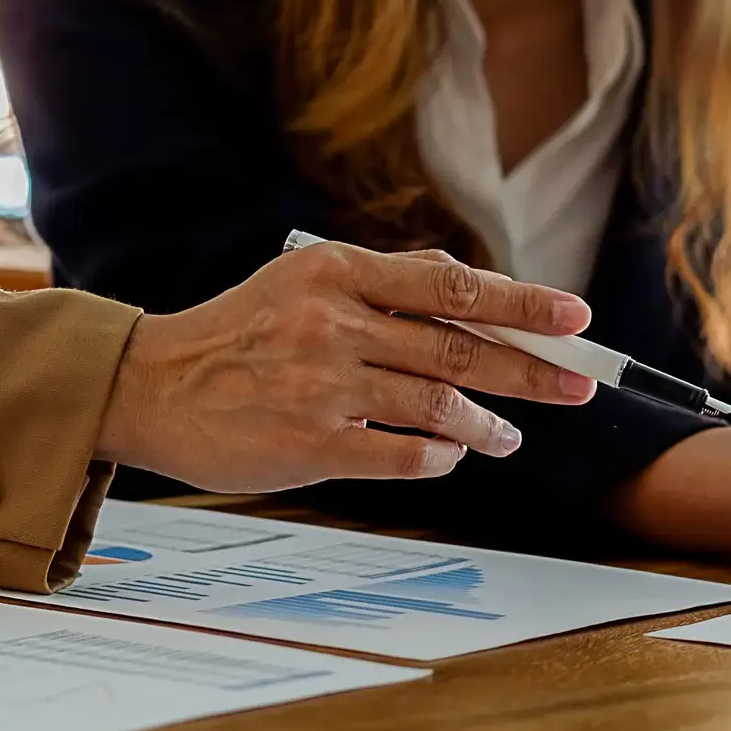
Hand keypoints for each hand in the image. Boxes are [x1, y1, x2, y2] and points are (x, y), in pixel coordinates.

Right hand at [97, 242, 597, 492]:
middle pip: (459, 347)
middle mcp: (333, 324)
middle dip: (530, 370)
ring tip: (508, 437)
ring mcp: (323, 386)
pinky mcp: (311, 444)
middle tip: (577, 385)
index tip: (575, 318)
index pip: (452, 286)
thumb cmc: (240, 332)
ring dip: (485, 425)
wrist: (153, 386)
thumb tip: (473, 286)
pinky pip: (402, 455)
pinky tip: (448, 457)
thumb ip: (386, 282)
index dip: (523, 304)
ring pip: (437, 405)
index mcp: (337, 271)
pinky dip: (437, 458)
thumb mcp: (304, 281)